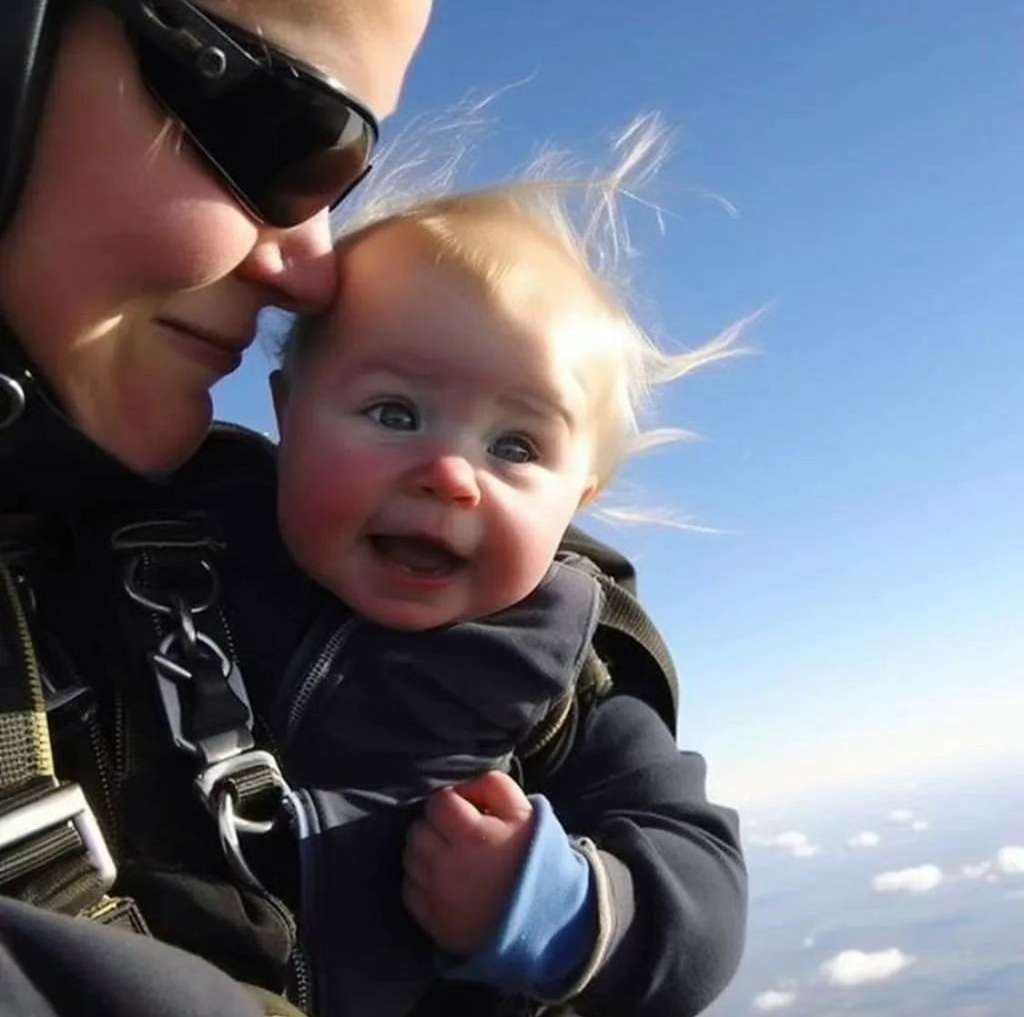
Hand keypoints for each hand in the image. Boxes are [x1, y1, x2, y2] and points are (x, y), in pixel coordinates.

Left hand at [402, 770, 534, 955]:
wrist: (545, 920)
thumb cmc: (533, 859)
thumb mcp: (524, 812)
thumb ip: (491, 785)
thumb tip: (461, 787)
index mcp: (472, 836)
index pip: (438, 802)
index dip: (452, 801)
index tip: (469, 813)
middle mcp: (448, 866)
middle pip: (419, 830)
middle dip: (436, 825)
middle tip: (459, 834)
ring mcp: (438, 896)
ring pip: (410, 857)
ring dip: (426, 851)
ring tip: (451, 856)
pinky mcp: (433, 922)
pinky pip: (410, 889)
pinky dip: (421, 881)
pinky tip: (445, 880)